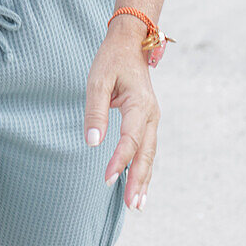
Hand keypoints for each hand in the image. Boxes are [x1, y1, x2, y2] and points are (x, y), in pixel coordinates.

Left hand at [83, 14, 159, 211]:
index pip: (130, 140)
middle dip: (138, 180)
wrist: (130, 41)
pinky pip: (148, 146)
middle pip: (146, 152)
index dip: (119, 161)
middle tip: (130, 204)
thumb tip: (92, 142)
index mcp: (140, 104)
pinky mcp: (147, 119)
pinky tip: (139, 184)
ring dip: (144, 178)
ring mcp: (152, 117)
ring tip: (137, 203)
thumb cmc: (112, 59)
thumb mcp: (98, 80)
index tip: (107, 179)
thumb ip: (95, 111)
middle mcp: (151, 114)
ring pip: (150, 153)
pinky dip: (144, 166)